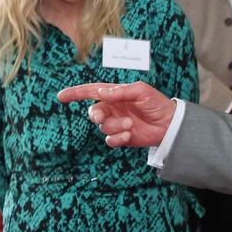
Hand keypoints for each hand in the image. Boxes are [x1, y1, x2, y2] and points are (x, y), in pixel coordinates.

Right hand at [57, 81, 175, 147]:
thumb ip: (120, 92)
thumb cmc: (156, 103)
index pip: (91, 92)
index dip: (75, 94)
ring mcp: (116, 123)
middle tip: (102, 116)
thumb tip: (101, 93)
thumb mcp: (140, 91)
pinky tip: (129, 135)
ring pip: (103, 127)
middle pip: (93, 112)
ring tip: (130, 124)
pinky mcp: (122, 137)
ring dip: (115, 126)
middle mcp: (112, 109)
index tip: (61, 96)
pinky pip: (110, 140)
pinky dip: (117, 138)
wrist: (169, 123)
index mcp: (114, 94)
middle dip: (96, 115)